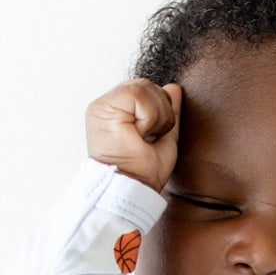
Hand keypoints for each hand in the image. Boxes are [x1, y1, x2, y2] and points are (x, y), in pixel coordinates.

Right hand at [86, 78, 183, 192]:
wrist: (134, 189)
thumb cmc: (145, 171)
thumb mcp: (164, 137)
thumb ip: (167, 111)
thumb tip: (173, 88)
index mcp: (118, 110)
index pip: (147, 90)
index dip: (160, 112)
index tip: (150, 138)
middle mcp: (106, 105)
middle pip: (147, 85)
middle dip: (160, 114)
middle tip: (148, 140)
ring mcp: (101, 106)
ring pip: (144, 87)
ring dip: (156, 118)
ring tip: (143, 139)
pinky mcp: (102, 109)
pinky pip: (138, 95)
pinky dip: (149, 118)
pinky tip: (139, 136)